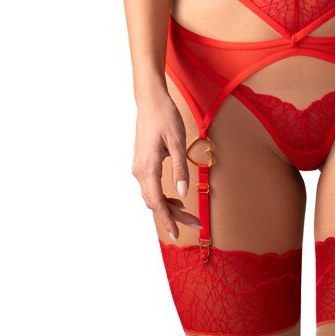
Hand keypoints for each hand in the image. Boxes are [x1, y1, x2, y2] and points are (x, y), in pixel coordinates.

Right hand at [132, 86, 201, 241]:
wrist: (151, 101)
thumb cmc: (165, 117)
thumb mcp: (176, 142)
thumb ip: (179, 169)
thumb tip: (184, 194)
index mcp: (147, 168)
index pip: (157, 202)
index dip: (167, 220)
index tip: (176, 235)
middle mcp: (139, 171)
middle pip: (155, 202)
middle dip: (174, 215)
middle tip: (195, 223)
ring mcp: (139, 168)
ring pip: (153, 196)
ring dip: (169, 206)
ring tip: (189, 213)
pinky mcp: (142, 163)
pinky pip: (151, 187)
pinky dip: (163, 196)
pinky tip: (177, 197)